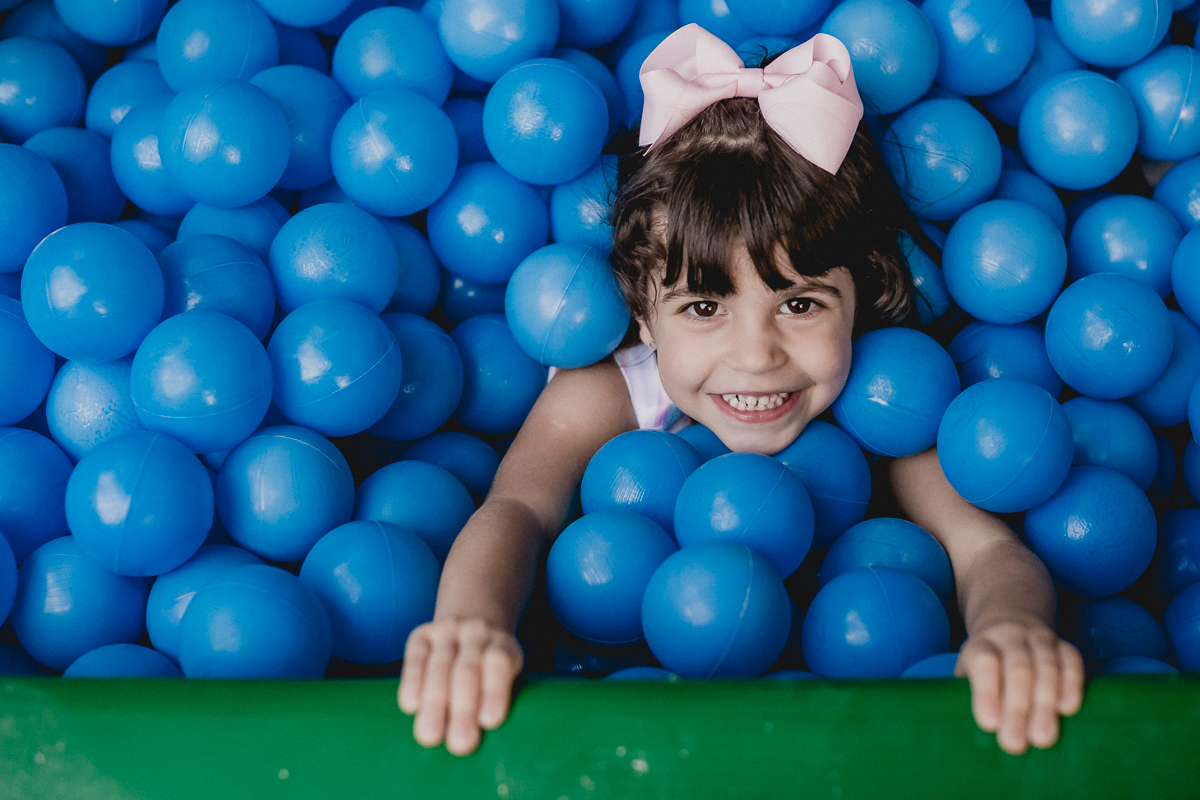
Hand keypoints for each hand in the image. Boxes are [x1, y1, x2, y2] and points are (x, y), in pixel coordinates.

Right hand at [397, 619, 523, 755]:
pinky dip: (412, 682)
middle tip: (460, 744)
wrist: (473, 617)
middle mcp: (476, 632)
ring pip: (440, 666)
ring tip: (429, 736)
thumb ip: (500, 697)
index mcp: (503, 644)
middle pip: (468, 670)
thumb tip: (490, 742)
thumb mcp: (506, 672)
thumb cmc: (491, 665)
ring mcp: (448, 630)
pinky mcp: (421, 635)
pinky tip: (410, 706)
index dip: (494, 691)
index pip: (500, 664)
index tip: (489, 722)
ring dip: (434, 703)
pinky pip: (415, 658)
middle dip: (463, 709)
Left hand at [955, 620, 1083, 754]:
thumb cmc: (987, 666)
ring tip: (1043, 737)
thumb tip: (983, 729)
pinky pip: (1072, 661)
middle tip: (1015, 743)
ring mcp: (1039, 637)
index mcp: (980, 644)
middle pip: (1018, 668)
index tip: (989, 724)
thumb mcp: (969, 674)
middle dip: (1018, 709)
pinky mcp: (1064, 644)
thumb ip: (971, 696)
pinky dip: (1072, 685)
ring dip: (1045, 704)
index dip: (986, 693)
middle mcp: (1009, 636)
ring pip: (1047, 666)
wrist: (1009, 624)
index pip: (983, 663)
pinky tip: (1067, 709)